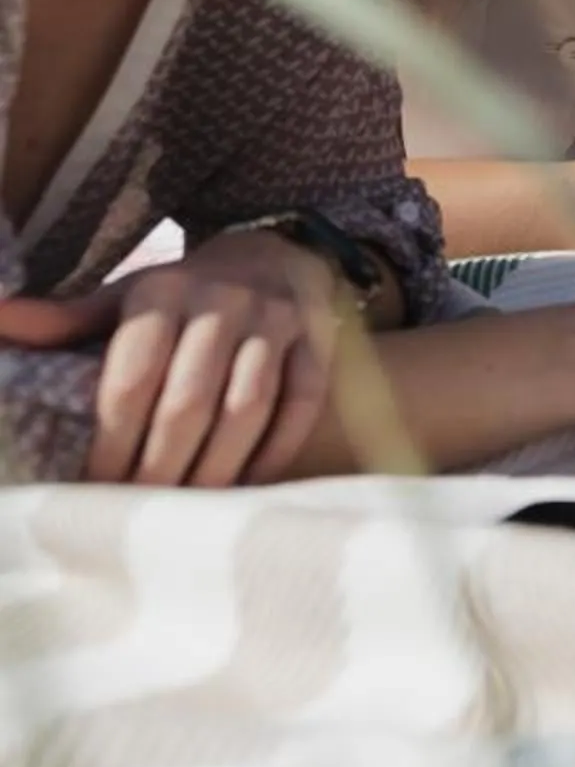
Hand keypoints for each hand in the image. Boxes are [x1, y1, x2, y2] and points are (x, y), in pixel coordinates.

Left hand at [0, 229, 344, 486]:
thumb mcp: (122, 299)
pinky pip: (302, 404)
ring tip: (190, 508)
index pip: (132, 380)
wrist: (272, 256)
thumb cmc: (181, 296)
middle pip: (190, 402)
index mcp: (162, 293)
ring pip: (248, 407)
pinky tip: (248, 484)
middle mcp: (223, 303)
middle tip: (141, 511)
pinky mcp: (318, 342)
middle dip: (160, 466)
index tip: (95, 485)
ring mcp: (277, 322)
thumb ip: (63, 322)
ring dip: (217, 468)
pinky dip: (276, 450)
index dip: (112, 441)